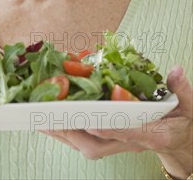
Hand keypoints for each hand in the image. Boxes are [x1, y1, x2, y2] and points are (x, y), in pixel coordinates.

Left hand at [42, 66, 192, 179]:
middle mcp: (131, 143)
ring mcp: (118, 144)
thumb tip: (176, 70)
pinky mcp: (108, 142)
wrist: (181, 141)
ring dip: (61, 130)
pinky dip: (63, 130)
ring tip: (37, 116)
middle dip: (71, 129)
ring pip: (84, 143)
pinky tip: (46, 119)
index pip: (126, 131)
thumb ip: (182, 88)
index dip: (106, 124)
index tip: (88, 116)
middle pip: (96, 141)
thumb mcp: (188, 104)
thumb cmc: (183, 120)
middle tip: (48, 114)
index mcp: (152, 134)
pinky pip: (82, 139)